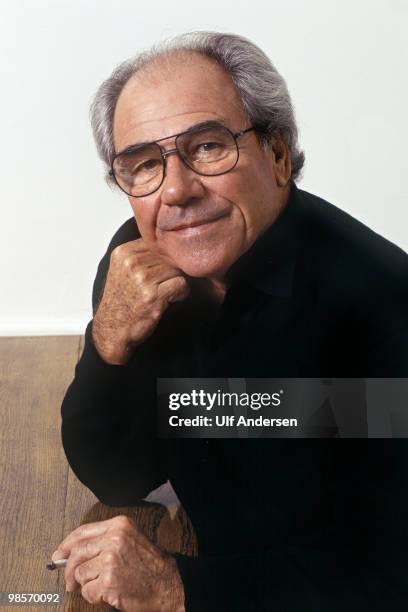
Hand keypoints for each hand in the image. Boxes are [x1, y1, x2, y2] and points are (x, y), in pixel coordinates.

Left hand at [52, 515, 184, 611]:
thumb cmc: (149, 564)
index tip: (58, 555)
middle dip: (70, 570)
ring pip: (80, 574)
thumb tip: (70, 552)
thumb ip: (103, 540)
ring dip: (88, 585)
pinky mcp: (109, 582)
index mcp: (119, 525)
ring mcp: (110, 560)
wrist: (168, 583)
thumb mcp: (130, 539)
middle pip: (77, 553)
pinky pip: (88, 591)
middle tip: (70, 582)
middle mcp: (113, 539)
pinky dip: (94, 596)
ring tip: (105, 585)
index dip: (66, 545)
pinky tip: (109, 594)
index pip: (83, 532)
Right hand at [92, 239, 188, 363]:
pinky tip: (172, 299)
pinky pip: (181, 284)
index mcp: (123, 253)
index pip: (158, 242)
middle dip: (174, 269)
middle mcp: (130, 263)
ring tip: (168, 292)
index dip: (166, 256)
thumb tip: (171, 242)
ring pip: (177, 269)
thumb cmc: (122, 300)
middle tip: (168, 283)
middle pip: (169, 255)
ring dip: (178, 281)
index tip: (164, 270)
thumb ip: (141, 253)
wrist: (113, 329)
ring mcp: (141, 279)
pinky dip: (182, 292)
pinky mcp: (152, 295)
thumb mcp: (123, 270)